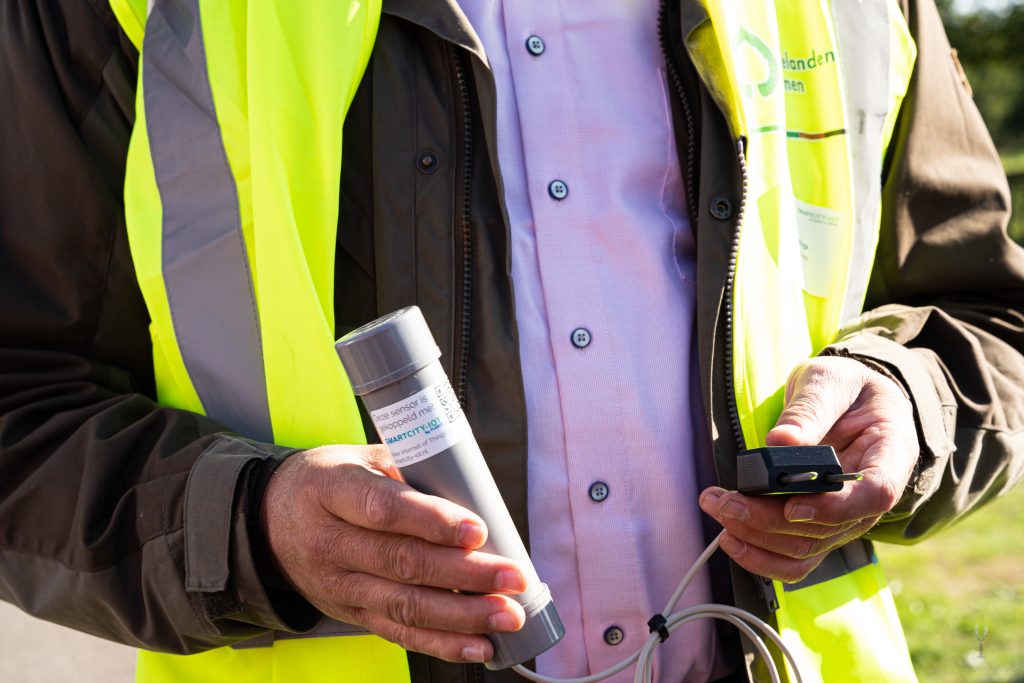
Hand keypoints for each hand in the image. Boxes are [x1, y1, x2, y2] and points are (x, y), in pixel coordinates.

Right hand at [261, 445, 526, 662]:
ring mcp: (339, 585)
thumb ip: (408, 467)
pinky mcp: (350, 613)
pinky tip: (480, 646)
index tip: (477, 529)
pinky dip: (441, 643)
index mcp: (331, 490)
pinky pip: (398, 633)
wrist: (267, 522)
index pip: (382, 510)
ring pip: (404, 605)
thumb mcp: (357, 458)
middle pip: (402, 563)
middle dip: (465, 574)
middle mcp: (330, 543)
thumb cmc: (327, 481)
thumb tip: (470, 488)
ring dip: (463, 616)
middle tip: (513, 577)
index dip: (431, 521)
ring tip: (508, 616)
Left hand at [699, 356, 918, 582]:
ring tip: (719, 508)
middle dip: (770, 520)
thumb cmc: (847, 387)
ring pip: (807, 548)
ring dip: (757, 537)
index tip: (792, 506)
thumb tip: (780, 442)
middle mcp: (872, 496)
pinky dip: (762, 555)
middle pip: (828, 527)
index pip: (876, 493)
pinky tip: (732, 538)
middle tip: (726, 501)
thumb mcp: (830, 381)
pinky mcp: (821, 526)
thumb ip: (809, 409)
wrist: (852, 400)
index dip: (834, 507)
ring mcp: (847, 517)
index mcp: (890, 453)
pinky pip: (796, 557)